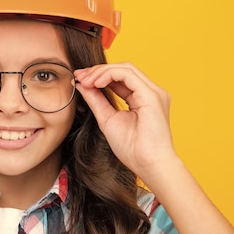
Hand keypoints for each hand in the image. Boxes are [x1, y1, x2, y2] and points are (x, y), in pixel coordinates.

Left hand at [74, 63, 176, 178]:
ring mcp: (153, 92)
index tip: (80, 79)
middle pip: (122, 69)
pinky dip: (109, 75)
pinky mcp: (152, 95)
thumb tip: (82, 85)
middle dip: (98, 71)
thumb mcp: (107, 119)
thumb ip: (96, 100)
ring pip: (125, 68)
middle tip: (80, 76)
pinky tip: (96, 83)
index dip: (98, 75)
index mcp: (142, 98)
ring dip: (102, 71)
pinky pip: (128, 75)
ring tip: (86, 80)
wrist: (148, 165)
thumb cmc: (132, 149)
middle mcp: (150, 92)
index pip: (120, 78)